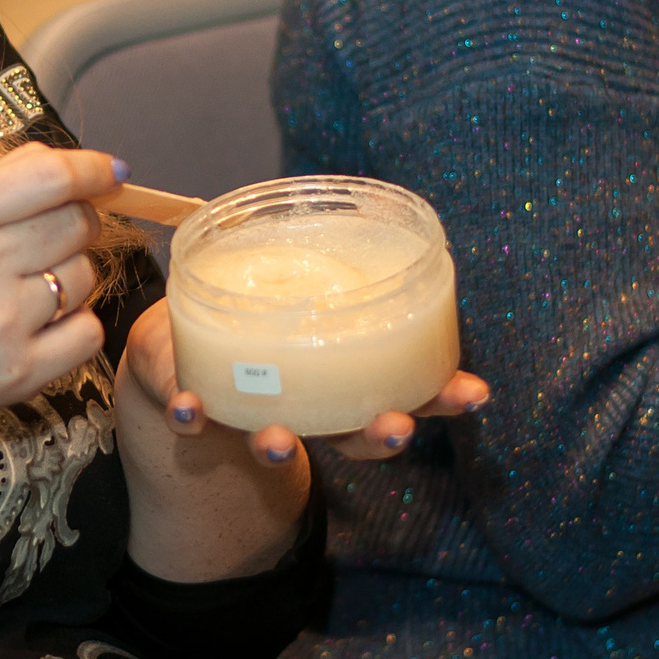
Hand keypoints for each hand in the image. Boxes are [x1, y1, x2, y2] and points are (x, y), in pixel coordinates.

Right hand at [0, 143, 117, 437]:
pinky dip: (75, 324)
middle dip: (79, 221)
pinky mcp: (20, 371)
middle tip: (52, 237)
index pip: (50, 178)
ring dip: (71, 274)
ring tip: (27, 287)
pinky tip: (38, 326)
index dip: (92, 169)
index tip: (111, 171)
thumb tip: (70, 162)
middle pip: (77, 223)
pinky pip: (89, 329)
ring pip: (86, 275)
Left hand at [118, 299, 489, 465]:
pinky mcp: (195, 408)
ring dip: (278, 445)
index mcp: (346, 382)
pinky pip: (192, 420)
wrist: (183, 340)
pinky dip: (189, 415)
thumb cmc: (261, 311)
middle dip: (379, 437)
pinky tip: (187, 407)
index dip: (444, 397)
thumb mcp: (309, 289)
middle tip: (396, 426)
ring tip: (280, 441)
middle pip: (354, 437)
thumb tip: (389, 213)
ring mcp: (253, 415)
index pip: (408, 396)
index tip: (475, 393)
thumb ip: (344, 270)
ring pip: (275, 442)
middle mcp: (308, 412)